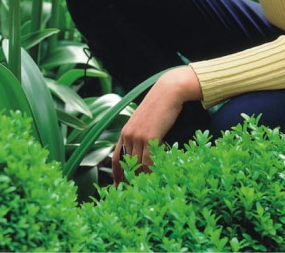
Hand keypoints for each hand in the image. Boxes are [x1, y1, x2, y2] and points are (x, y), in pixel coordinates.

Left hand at [112, 66, 201, 184]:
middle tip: (139, 192)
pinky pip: (148, 162)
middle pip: (129, 165)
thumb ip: (141, 136)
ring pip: (138, 166)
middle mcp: (128, 135)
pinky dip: (152, 172)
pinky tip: (157, 178)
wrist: (167, 92)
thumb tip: (144, 153)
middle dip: (134, 179)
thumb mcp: (145, 122)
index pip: (116, 158)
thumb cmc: (159, 107)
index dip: (117, 175)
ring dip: (144, 178)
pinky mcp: (149, 137)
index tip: (118, 187)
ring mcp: (137, 137)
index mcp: (125, 132)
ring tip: (150, 189)